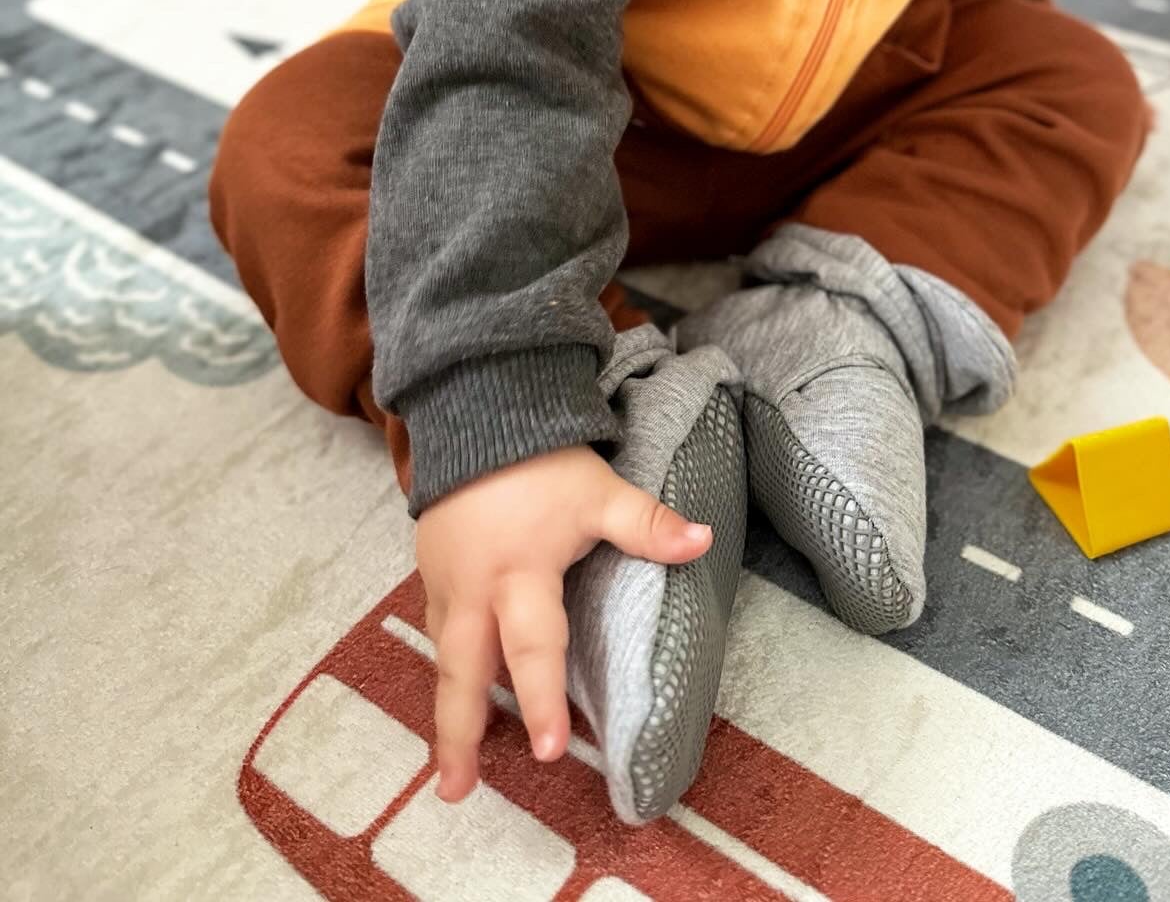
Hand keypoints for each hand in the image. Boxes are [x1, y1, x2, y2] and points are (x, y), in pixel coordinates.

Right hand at [416, 442, 713, 802]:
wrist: (477, 412)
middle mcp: (475, 591)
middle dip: (460, 735)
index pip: (533, 647)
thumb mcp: (598, 491)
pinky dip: (445, 668)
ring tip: (449, 770)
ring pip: (444, 658)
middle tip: (455, 792)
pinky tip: (453, 695)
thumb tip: (702, 540)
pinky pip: (436, 631)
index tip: (550, 750)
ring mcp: (446, 584)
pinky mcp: (432, 573)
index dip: (542, 698)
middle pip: (463, 673)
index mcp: (519, 575)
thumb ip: (646, 523)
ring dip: (447, 712)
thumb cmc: (541, 462)